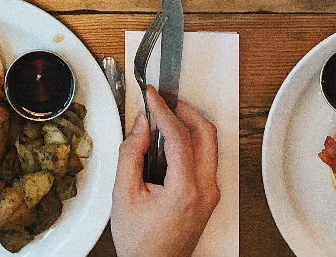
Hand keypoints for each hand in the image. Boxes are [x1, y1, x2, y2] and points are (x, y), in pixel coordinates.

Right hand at [111, 86, 219, 256]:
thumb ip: (131, 154)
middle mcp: (206, 189)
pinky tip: (170, 141)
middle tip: (164, 100)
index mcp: (185, 189)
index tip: (151, 95)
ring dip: (190, 125)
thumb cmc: (139, 240)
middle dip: (185, 110)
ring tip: (165, 117)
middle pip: (207, 134)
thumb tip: (141, 125)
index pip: (180, 136)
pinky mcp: (210, 195)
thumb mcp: (123, 194)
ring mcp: (211, 193)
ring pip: (211, 144)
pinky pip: (206, 158)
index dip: (163, 110)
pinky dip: (192, 142)